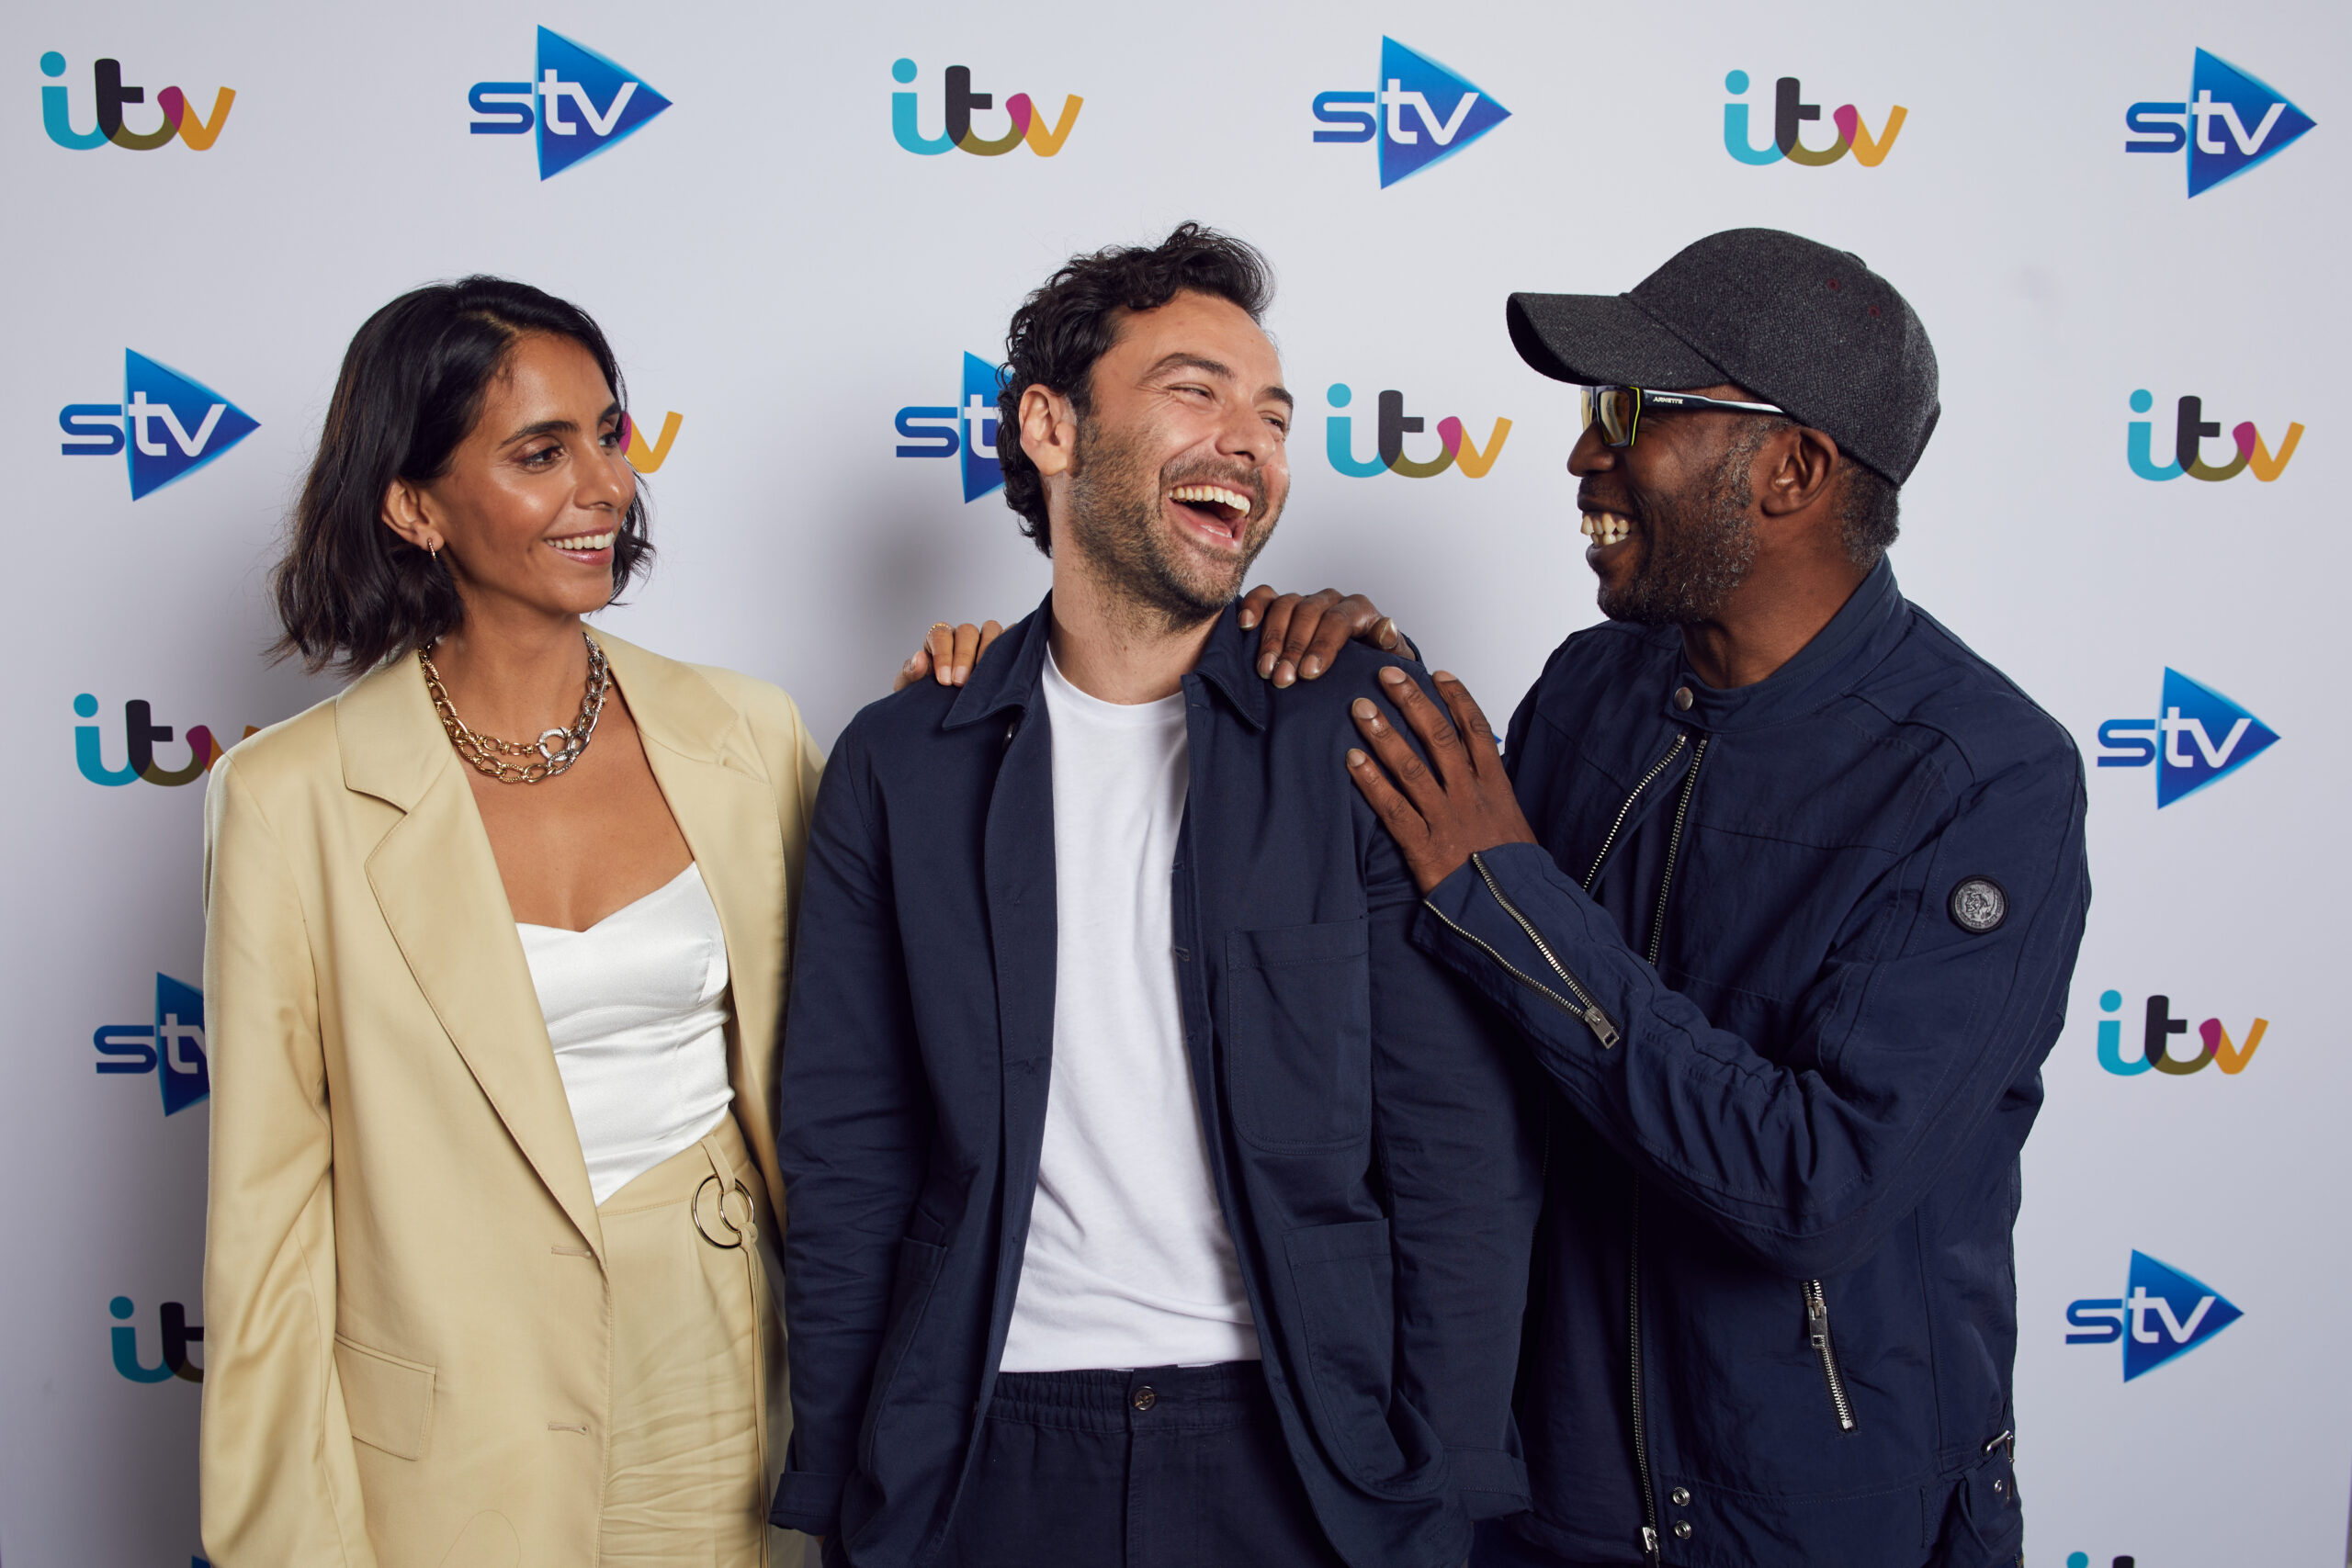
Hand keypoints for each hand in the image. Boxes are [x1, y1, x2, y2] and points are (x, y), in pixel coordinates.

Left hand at [896, 620, 1005, 691]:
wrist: (948, 716)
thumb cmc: (929, 697)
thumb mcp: (912, 688)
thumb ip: (911, 673)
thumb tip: (919, 658)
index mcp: (939, 641)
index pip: (940, 636)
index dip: (943, 655)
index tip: (944, 680)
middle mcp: (963, 637)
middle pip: (967, 631)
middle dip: (964, 656)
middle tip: (960, 682)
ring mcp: (986, 640)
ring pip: (991, 629)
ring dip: (989, 649)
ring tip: (985, 676)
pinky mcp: (1005, 648)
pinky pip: (1012, 637)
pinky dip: (1012, 646)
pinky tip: (1007, 668)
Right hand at [1237, 586, 1414, 687]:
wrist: (1358, 670)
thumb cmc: (1373, 669)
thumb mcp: (1391, 662)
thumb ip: (1391, 647)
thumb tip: (1386, 627)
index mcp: (1359, 610)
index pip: (1338, 620)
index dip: (1322, 645)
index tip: (1309, 673)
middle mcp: (1331, 601)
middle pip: (1308, 613)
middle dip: (1293, 648)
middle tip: (1283, 679)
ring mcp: (1305, 601)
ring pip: (1285, 605)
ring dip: (1272, 638)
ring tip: (1265, 670)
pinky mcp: (1281, 605)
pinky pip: (1265, 596)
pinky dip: (1253, 606)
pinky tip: (1246, 625)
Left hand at [1345, 666, 1537, 893]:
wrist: (1516, 913)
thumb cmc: (1512, 872)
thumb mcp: (1512, 824)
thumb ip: (1492, 793)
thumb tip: (1478, 767)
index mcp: (1496, 787)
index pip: (1476, 730)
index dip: (1456, 699)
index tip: (1438, 674)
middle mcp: (1470, 796)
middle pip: (1440, 737)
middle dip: (1412, 702)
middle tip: (1388, 676)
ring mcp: (1446, 819)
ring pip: (1412, 766)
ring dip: (1384, 734)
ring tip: (1361, 708)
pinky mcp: (1424, 846)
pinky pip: (1393, 807)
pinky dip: (1371, 782)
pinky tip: (1353, 760)